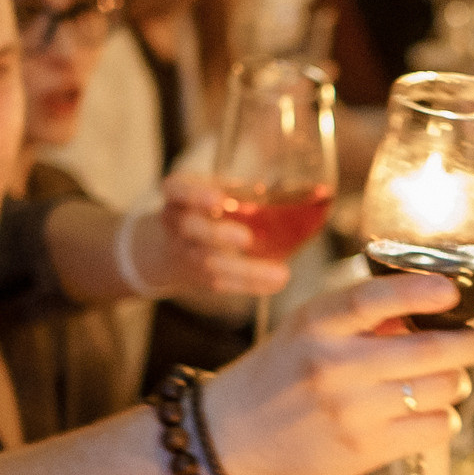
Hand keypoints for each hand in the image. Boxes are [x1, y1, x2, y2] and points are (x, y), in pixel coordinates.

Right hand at [138, 174, 293, 298]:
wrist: (165, 250)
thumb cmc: (204, 212)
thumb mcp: (215, 193)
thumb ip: (246, 193)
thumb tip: (308, 191)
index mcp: (179, 196)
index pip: (178, 190)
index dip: (195, 194)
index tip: (217, 198)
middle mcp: (175, 223)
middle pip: (192, 229)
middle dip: (218, 234)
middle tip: (246, 238)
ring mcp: (183, 253)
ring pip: (209, 264)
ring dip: (247, 270)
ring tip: (280, 273)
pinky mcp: (197, 278)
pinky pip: (222, 284)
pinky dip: (252, 284)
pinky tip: (277, 282)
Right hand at [203, 274, 473, 474]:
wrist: (234, 436)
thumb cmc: (284, 371)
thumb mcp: (308, 329)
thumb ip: (364, 318)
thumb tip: (436, 313)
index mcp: (316, 326)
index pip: (371, 300)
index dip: (417, 292)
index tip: (452, 290)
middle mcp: (332, 368)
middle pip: (425, 351)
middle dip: (471, 343)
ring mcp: (350, 413)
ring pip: (439, 390)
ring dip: (457, 381)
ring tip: (452, 378)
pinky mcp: (363, 452)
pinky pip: (433, 428)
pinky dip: (444, 416)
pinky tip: (432, 410)